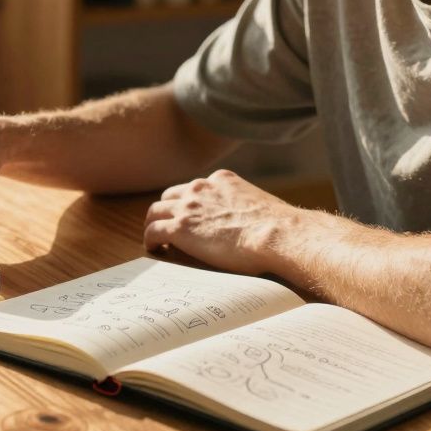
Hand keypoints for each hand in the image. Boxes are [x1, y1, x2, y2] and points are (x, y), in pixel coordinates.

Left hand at [143, 170, 304, 275]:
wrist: (278, 235)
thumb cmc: (280, 228)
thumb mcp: (261, 205)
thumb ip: (247, 207)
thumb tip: (255, 224)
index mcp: (221, 180)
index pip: (195, 188)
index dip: (189, 204)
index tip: (190, 217)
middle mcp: (200, 187)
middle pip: (170, 197)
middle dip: (168, 212)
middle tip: (169, 229)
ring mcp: (188, 207)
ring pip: (154, 212)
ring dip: (154, 225)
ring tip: (157, 241)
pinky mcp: (179, 228)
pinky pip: (152, 231)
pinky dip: (150, 241)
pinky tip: (154, 250)